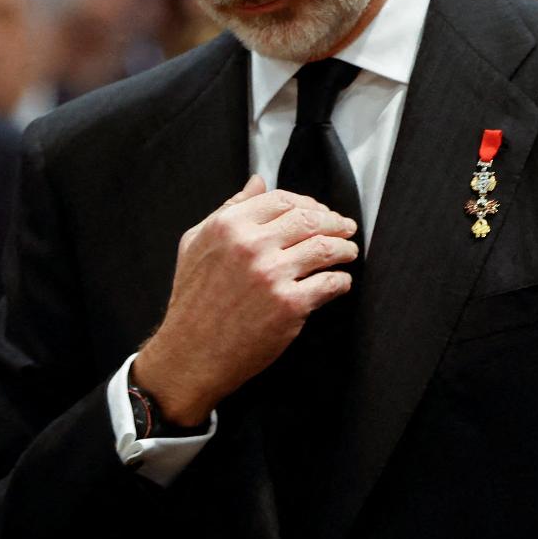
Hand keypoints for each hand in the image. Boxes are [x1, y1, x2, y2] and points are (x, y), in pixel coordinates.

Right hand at [132, 175, 358, 423]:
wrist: (188, 355)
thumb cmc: (192, 302)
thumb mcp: (196, 244)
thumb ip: (228, 209)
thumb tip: (257, 183)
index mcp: (229, 226)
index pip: (284, 200)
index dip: (309, 204)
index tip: (321, 212)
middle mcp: (251, 246)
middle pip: (311, 219)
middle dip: (336, 222)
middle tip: (346, 228)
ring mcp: (272, 275)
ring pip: (326, 248)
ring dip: (345, 249)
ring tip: (348, 252)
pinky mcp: (289, 304)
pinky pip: (330, 283)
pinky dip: (341, 281)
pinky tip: (340, 281)